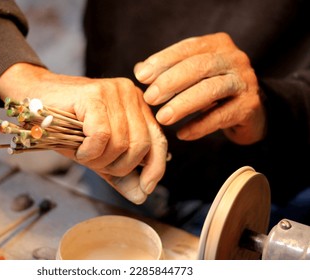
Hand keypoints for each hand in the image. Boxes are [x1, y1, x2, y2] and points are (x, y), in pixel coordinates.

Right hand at [0, 63, 167, 203]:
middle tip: (96, 163)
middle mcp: (131, 95)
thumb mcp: (98, 154)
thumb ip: (120, 173)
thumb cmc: (67, 126)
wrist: (35, 100)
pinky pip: (101, 136)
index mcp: (138, 106)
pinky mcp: (95, 94)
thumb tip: (142, 196)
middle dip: (119, 166)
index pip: (158, 140)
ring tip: (83, 152)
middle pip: (142, 145)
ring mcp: (114, 92)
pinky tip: (78, 147)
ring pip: (121, 142)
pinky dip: (89, 150)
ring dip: (99, 159)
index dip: (156, 167)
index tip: (146, 187)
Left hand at [134, 32, 265, 144]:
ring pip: (211, 90)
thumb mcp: (191, 75)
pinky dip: (199, 126)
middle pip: (199, 66)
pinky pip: (221, 116)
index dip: (163, 61)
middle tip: (150, 98)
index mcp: (217, 45)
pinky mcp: (249, 106)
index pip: (187, 48)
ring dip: (183, 104)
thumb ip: (167, 70)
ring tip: (163, 118)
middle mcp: (234, 59)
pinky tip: (182, 134)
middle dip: (171, 82)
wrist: (250, 110)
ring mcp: (245, 82)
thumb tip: (140, 71)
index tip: (142, 77)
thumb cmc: (213, 89)